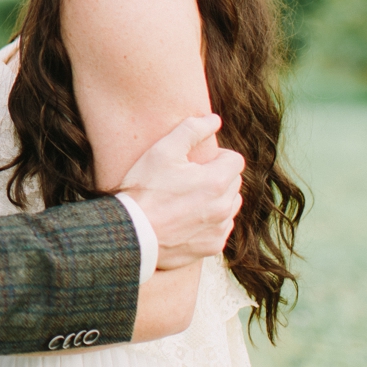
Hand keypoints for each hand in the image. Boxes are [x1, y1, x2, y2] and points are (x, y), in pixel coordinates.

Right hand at [118, 113, 243, 270]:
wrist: (131, 233)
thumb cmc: (144, 189)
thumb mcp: (162, 151)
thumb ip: (191, 130)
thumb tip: (214, 119)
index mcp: (216, 181)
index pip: (236, 160)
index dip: (217, 156)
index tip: (196, 162)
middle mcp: (224, 207)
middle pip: (234, 183)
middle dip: (217, 177)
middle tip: (188, 179)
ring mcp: (219, 229)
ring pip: (229, 206)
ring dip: (216, 199)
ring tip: (188, 200)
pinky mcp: (211, 247)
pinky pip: (221, 228)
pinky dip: (210, 222)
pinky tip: (187, 219)